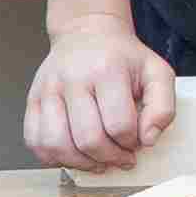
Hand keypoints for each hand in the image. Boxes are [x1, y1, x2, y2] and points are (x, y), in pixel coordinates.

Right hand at [25, 20, 178, 170]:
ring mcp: (48, 90)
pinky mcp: (32, 100)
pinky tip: (73, 153)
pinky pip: (35, 141)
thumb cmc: (123, 58)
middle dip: (110, 157)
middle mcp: (72, 78)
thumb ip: (163, 108)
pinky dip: (53, 157)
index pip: (119, 125)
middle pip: (88, 139)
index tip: (136, 142)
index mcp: (107, 70)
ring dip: (81, 163)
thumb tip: (147, 140)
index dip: (132, 143)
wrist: (86, 34)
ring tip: (96, 161)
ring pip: (56, 145)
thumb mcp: (157, 73)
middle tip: (120, 156)